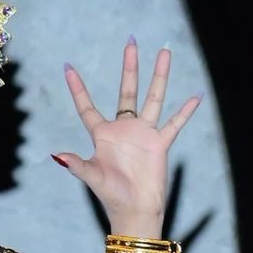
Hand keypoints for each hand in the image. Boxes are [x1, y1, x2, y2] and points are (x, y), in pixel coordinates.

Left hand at [55, 39, 200, 238]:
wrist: (134, 210)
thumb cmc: (110, 194)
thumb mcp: (92, 177)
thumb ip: (76, 165)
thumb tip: (57, 156)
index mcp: (102, 134)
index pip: (87, 106)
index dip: (78, 88)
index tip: (68, 66)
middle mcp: (123, 129)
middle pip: (127, 91)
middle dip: (129, 67)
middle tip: (131, 42)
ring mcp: (143, 134)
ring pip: (152, 98)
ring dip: (159, 76)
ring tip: (164, 53)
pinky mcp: (160, 144)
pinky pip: (174, 123)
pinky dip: (185, 111)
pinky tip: (195, 96)